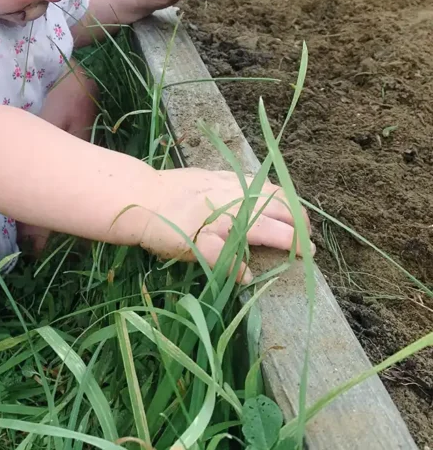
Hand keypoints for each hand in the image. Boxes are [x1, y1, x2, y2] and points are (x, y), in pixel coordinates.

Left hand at [135, 168, 310, 281]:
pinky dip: (268, 188)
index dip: (295, 242)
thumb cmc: (166, 228)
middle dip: (298, 221)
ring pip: (268, 188)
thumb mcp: (195, 252)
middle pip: (279, 206)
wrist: (140, 196)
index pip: (275, 231)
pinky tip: (266, 195)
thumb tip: (250, 276)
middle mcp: (237, 196)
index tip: (309, 254)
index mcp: (236, 218)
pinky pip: (252, 178)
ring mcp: (227, 181)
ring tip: (294, 216)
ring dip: (286, 203)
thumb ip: (226, 263)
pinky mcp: (215, 173)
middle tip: (307, 237)